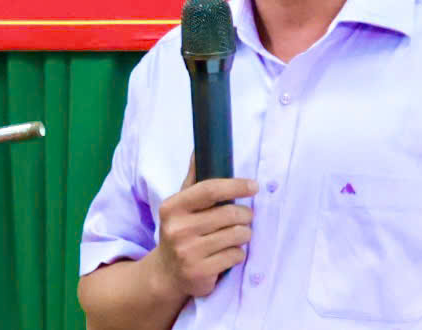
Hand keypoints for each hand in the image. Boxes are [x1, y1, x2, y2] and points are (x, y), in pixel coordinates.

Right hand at [151, 159, 257, 299]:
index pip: (209, 190)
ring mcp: (188, 252)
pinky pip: (235, 256)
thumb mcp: (180, 206)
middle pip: (228, 214)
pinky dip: (239, 253)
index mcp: (172, 207)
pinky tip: (230, 252)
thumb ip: (193, 179)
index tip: (253, 186)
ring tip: (240, 234)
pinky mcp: (200, 272)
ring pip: (236, 235)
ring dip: (245, 234)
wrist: (167, 273)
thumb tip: (198, 148)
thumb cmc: (180, 231)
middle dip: (245, 214)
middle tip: (246, 216)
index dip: (235, 186)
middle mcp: (177, 229)